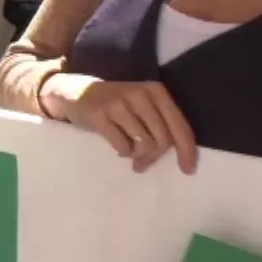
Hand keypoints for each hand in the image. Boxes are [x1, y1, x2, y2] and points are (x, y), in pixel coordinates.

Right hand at [41, 73, 198, 173]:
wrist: (74, 92)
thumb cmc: (114, 103)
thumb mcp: (141, 106)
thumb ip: (159, 124)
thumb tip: (178, 156)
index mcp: (156, 91)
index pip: (180, 126)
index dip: (187, 151)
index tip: (188, 170)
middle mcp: (140, 95)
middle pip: (162, 139)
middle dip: (155, 156)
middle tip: (143, 164)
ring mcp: (119, 104)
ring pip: (144, 144)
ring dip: (138, 156)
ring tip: (130, 155)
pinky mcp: (100, 115)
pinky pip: (122, 146)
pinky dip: (122, 152)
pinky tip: (117, 147)